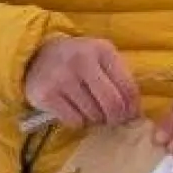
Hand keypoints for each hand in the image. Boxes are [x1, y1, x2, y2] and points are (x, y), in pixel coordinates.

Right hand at [23, 37, 139, 128]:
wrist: (37, 56)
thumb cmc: (78, 61)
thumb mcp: (101, 59)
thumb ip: (120, 80)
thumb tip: (135, 114)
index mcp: (102, 50)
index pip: (128, 87)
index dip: (133, 107)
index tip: (130, 115)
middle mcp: (82, 61)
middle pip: (112, 104)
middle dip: (116, 118)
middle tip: (112, 120)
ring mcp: (62, 78)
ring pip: (93, 115)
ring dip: (96, 119)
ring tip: (89, 108)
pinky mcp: (46, 95)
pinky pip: (74, 121)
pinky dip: (78, 121)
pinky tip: (74, 109)